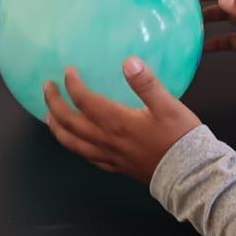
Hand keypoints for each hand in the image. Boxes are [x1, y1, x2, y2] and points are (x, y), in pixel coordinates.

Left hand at [43, 59, 200, 183]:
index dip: (72, 85)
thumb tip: (128, 61)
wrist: (188, 173)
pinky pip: (88, 157)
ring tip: (48, 117)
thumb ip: (146, 84)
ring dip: (57, 129)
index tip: (68, 71)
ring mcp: (110, 156)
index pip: (85, 101)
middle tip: (47, 88)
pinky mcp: (117, 167)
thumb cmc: (179, 137)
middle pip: (70, 123)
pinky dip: (75, 147)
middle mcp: (107, 140)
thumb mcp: (168, 105)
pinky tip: (75, 142)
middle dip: (54, 105)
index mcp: (117, 122)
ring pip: (73, 143)